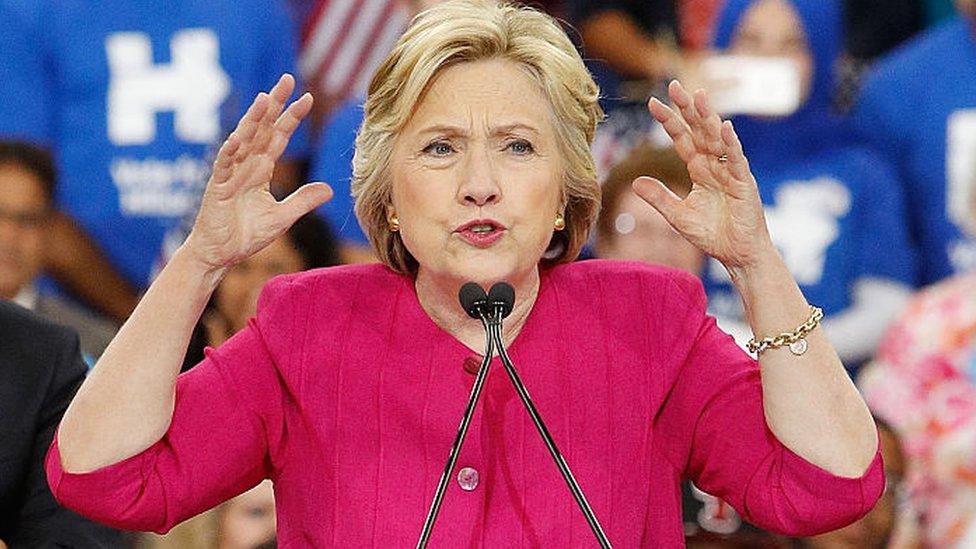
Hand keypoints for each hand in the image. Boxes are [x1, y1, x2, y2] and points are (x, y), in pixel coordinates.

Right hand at [183, 74, 332, 272]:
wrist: (220, 255)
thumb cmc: (245, 235)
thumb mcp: (282, 217)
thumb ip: (302, 201)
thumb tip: (329, 189)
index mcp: (260, 170)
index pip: (278, 137)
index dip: (292, 118)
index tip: (308, 98)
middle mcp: (246, 166)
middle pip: (262, 128)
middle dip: (275, 104)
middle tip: (287, 79)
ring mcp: (230, 174)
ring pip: (243, 140)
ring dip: (253, 120)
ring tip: (265, 99)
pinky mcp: (217, 188)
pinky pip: (223, 166)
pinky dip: (230, 152)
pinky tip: (238, 137)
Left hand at [634, 80, 774, 271]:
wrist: (737, 254)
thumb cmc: (712, 234)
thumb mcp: (678, 216)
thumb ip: (659, 197)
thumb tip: (635, 181)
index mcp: (699, 169)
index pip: (681, 139)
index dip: (668, 121)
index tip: (652, 103)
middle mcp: (714, 165)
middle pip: (699, 130)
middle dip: (687, 109)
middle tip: (673, 85)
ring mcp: (730, 171)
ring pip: (718, 139)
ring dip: (708, 118)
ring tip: (699, 97)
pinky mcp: (744, 183)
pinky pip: (736, 160)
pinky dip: (731, 144)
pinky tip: (725, 128)